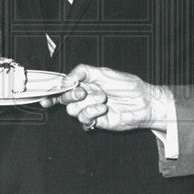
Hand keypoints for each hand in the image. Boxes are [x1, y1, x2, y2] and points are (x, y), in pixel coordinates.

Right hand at [41, 64, 170, 132]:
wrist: (145, 102)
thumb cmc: (129, 85)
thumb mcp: (105, 72)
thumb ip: (84, 72)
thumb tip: (66, 79)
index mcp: (86, 82)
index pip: (64, 86)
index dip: (53, 91)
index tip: (49, 95)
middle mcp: (86, 96)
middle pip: (65, 99)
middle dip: (71, 95)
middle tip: (83, 92)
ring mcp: (90, 109)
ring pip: (73, 111)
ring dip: (86, 105)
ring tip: (103, 100)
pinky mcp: (97, 121)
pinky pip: (84, 121)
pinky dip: (91, 115)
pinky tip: (103, 110)